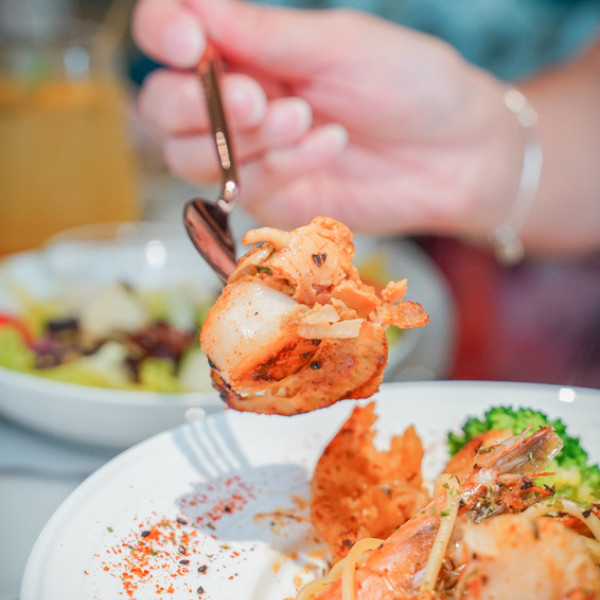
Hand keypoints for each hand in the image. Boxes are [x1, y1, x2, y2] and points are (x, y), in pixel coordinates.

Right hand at [133, 0, 522, 238]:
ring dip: (241, 139)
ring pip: (188, 156)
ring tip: (304, 119)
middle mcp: (238, 99)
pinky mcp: (271, 196)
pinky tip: (330, 144)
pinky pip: (245, 186)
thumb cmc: (408, 84)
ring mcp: (250, 153)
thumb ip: (266, 35)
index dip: (164, 35)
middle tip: (256, 99)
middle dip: (196, 104)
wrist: (451, 156)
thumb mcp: (341, 46)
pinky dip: (284, 164)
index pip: (169, 34)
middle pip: (161, 106)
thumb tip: (193, 4)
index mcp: (249, 46)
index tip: (191, 42)